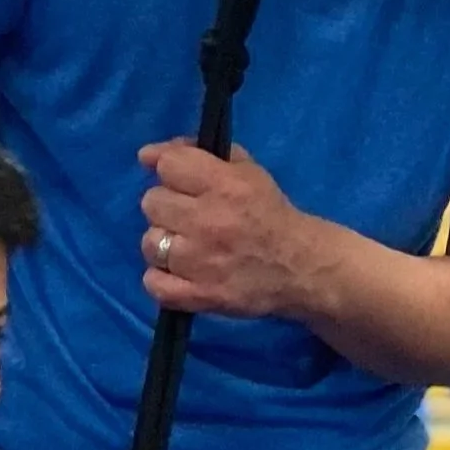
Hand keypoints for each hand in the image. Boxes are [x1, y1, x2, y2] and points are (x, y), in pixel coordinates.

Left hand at [137, 140, 319, 318]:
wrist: (300, 266)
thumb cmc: (269, 213)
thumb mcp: (246, 171)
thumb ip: (199, 153)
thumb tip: (149, 154)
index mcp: (223, 185)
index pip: (168, 165)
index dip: (170, 169)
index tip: (178, 179)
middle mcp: (207, 221)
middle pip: (152, 203)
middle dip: (167, 205)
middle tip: (188, 215)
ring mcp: (199, 262)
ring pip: (149, 243)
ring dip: (163, 243)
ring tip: (186, 246)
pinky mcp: (198, 295)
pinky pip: (153, 283)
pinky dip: (161, 279)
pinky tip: (178, 273)